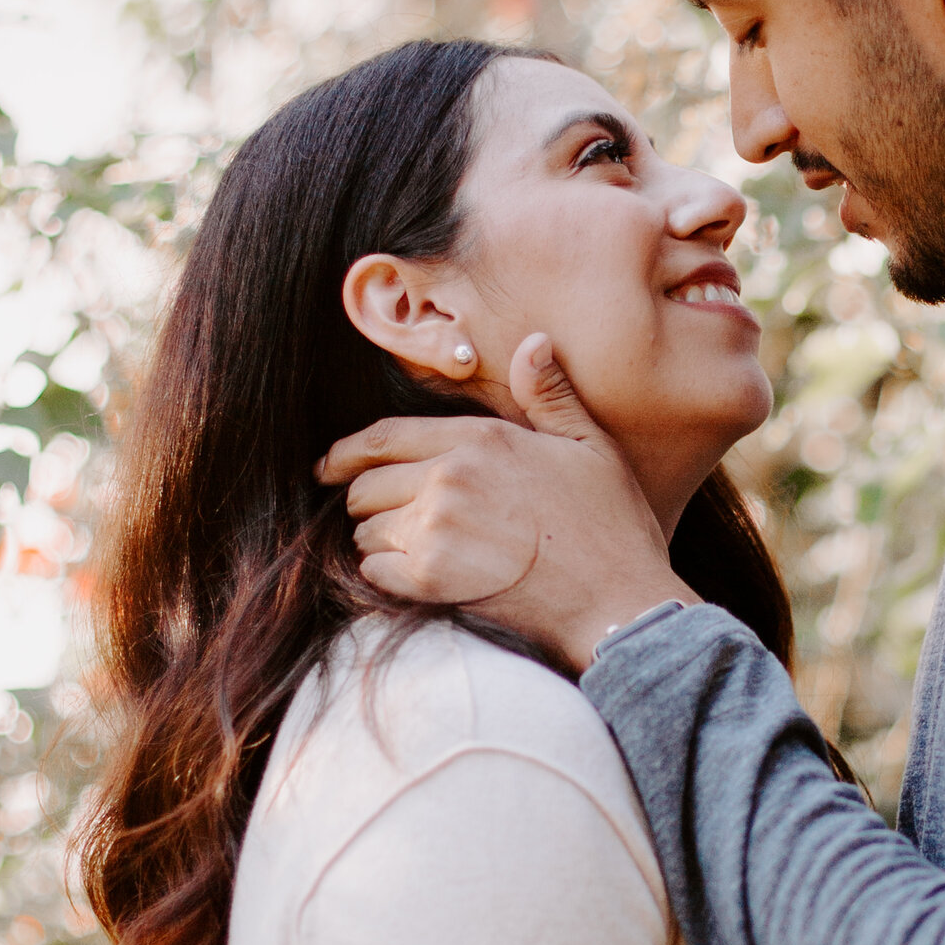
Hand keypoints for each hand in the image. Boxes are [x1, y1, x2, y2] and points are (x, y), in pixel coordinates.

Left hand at [318, 334, 693, 666]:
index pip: (384, 437)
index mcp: (479, 440)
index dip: (346, 452)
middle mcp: (448, 477)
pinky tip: (414, 578)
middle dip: (369, 501)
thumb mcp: (590, 446)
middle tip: (388, 519)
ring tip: (412, 552)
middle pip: (365, 484)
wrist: (617, 601)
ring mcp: (435, 527)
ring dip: (379, 541)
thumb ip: (550, 395)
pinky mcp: (431, 578)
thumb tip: (533, 342)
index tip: (327, 466)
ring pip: (366, 529)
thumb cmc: (609, 527)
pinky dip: (385, 575)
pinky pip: (374, 570)